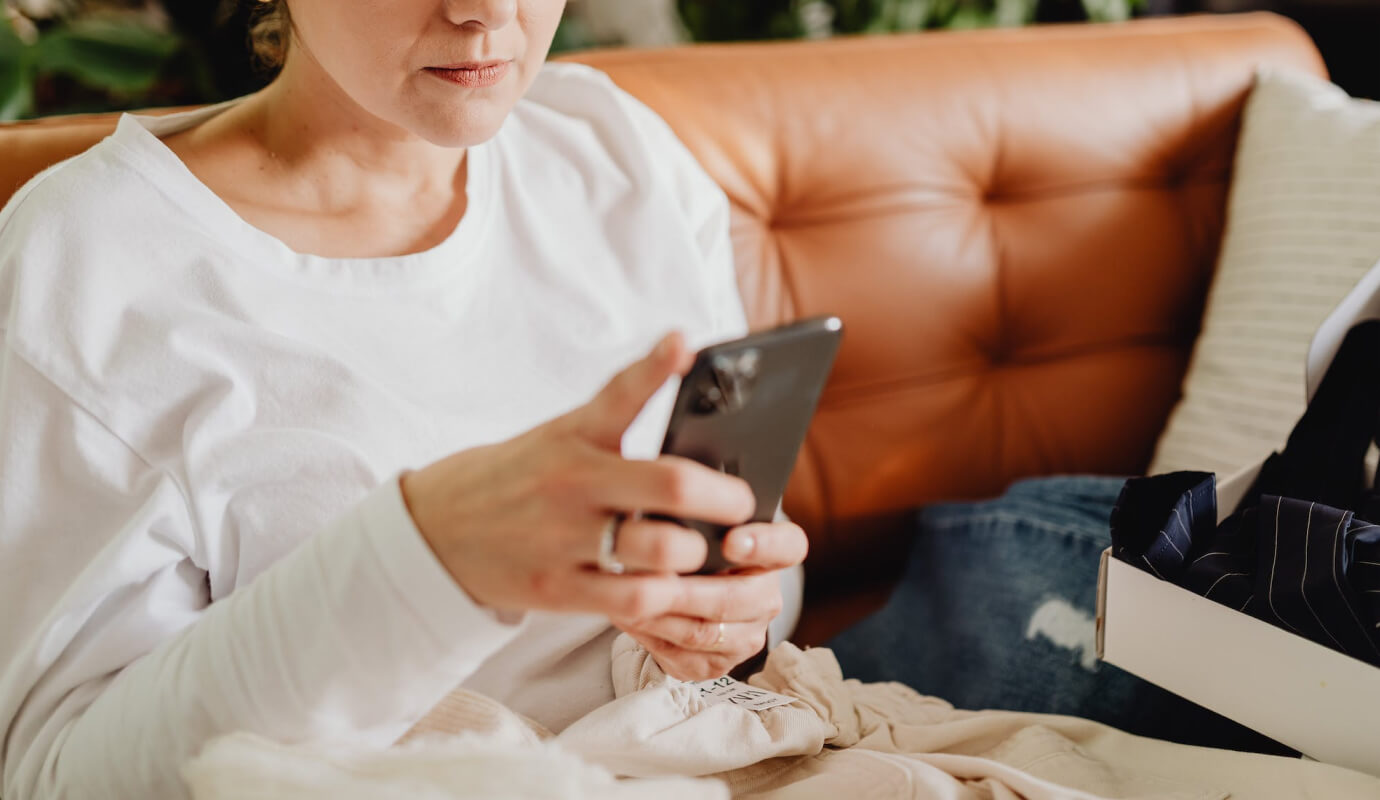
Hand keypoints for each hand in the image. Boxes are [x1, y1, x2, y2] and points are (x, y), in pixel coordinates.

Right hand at [400, 333, 757, 619]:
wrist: (436, 529)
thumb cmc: (521, 476)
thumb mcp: (561, 432)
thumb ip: (619, 408)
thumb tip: (683, 353)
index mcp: (574, 436)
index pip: (619, 393)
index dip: (655, 365)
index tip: (684, 344)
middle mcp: (571, 483)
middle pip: (669, 485)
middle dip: (724, 499)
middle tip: (743, 504)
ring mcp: (563, 539)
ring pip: (661, 550)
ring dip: (698, 553)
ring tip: (708, 549)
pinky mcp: (558, 590)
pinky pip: (633, 600)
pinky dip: (667, 595)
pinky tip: (675, 586)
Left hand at [612, 521, 807, 680]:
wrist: (689, 592)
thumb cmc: (694, 547)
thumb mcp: (700, 525)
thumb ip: (693, 517)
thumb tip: (660, 520)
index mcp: (775, 555)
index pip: (787, 547)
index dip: (763, 544)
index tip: (731, 541)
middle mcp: (767, 598)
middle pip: (734, 599)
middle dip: (687, 591)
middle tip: (651, 577)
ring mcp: (746, 636)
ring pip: (703, 632)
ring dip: (660, 613)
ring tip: (626, 595)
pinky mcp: (719, 664)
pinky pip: (682, 654)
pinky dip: (649, 634)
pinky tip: (628, 615)